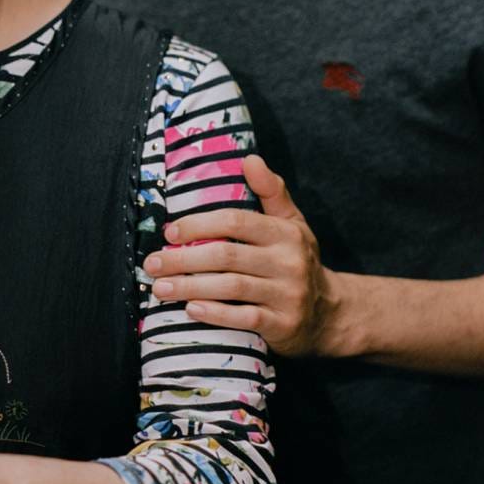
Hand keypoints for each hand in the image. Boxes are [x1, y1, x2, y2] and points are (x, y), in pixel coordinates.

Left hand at [143, 154, 328, 356]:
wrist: (330, 313)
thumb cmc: (297, 261)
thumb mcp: (291, 223)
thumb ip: (271, 191)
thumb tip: (249, 158)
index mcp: (285, 233)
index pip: (235, 221)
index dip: (199, 224)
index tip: (170, 231)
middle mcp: (288, 262)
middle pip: (226, 255)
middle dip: (183, 259)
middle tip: (152, 263)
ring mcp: (287, 295)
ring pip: (231, 287)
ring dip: (190, 287)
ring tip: (159, 288)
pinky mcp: (283, 324)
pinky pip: (244, 318)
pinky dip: (215, 314)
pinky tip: (190, 309)